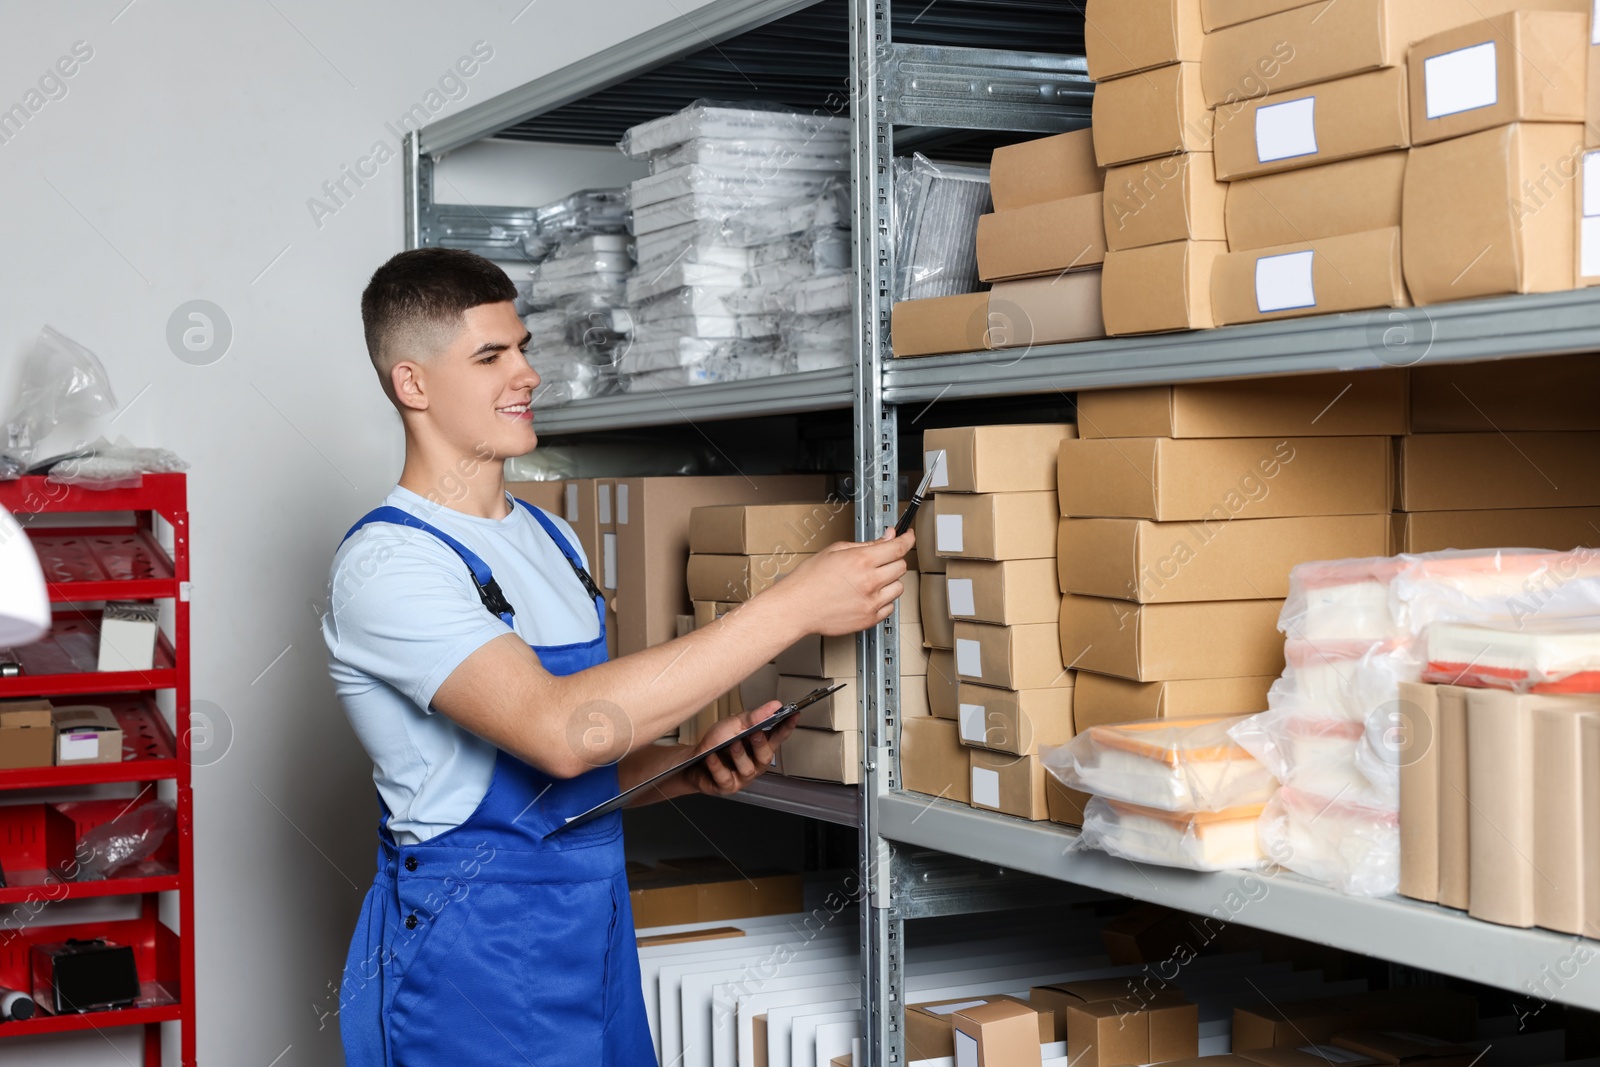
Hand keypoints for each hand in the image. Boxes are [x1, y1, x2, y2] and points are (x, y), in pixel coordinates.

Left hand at [682, 701, 797, 796]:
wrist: (693, 760)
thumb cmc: (716, 742)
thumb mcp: (734, 724)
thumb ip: (754, 717)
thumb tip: (775, 706)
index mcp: (759, 746)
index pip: (777, 736)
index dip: (787, 727)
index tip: (794, 715)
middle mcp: (754, 763)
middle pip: (765, 756)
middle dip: (761, 744)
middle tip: (756, 733)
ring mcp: (742, 776)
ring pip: (747, 768)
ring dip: (739, 755)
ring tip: (731, 744)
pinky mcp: (727, 786)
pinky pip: (725, 778)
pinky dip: (718, 766)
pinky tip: (712, 757)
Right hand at [767, 528, 913, 637]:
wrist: (797, 607)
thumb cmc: (809, 580)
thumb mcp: (836, 551)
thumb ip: (866, 544)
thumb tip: (886, 538)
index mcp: (861, 561)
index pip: (898, 547)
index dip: (907, 539)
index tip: (908, 536)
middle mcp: (870, 582)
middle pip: (901, 566)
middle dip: (894, 560)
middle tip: (881, 560)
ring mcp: (871, 602)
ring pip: (899, 587)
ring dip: (890, 581)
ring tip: (871, 581)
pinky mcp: (870, 619)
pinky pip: (890, 607)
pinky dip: (883, 600)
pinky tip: (868, 596)